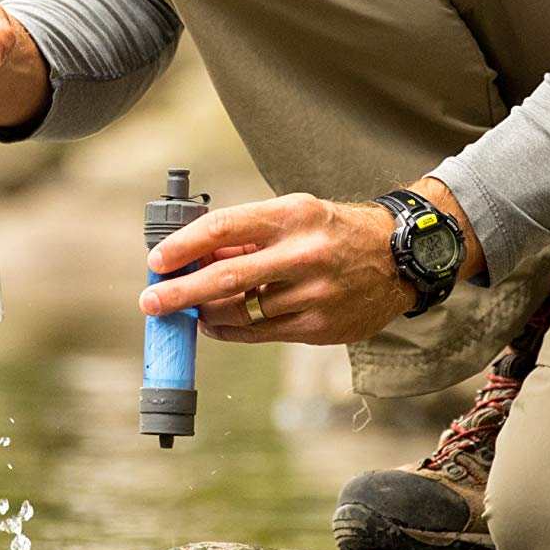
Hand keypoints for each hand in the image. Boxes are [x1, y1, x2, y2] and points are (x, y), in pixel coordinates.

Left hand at [139, 192, 418, 345]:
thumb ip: (246, 235)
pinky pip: (259, 334)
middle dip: (180, 292)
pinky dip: (229, 331)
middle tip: (150, 302)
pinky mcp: (319, 327)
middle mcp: (304, 254)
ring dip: (205, 313)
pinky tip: (214, 324)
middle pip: (225, 277)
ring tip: (190, 310)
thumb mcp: (295, 215)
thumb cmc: (334, 232)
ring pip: (239, 312)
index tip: (156, 261)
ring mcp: (313, 294)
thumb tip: (191, 255)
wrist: (399, 259)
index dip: (183, 245)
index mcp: (293, 215)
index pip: (224, 227)